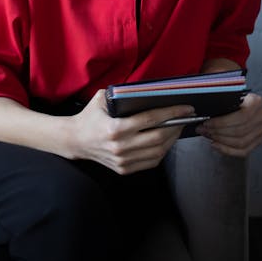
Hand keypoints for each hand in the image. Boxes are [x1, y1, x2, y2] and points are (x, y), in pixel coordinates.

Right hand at [70, 89, 194, 174]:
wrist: (74, 140)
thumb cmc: (90, 116)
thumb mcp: (101, 98)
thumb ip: (121, 93)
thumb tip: (148, 90)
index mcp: (115, 128)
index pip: (151, 119)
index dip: (171, 113)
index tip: (186, 108)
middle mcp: (120, 146)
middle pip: (158, 137)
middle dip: (176, 125)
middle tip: (186, 117)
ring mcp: (123, 161)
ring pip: (157, 152)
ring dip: (172, 139)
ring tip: (178, 127)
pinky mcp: (124, 169)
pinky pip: (150, 162)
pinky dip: (162, 151)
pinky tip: (166, 140)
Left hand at [196, 92, 261, 157]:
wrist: (247, 103)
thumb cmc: (237, 99)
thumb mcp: (231, 95)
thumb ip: (222, 102)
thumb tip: (204, 112)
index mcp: (256, 102)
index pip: (240, 116)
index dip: (222, 122)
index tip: (207, 123)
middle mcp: (261, 117)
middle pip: (239, 131)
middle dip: (218, 132)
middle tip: (205, 130)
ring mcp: (261, 131)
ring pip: (241, 142)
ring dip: (221, 141)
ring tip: (209, 135)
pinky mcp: (257, 142)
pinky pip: (243, 151)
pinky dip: (227, 150)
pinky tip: (217, 145)